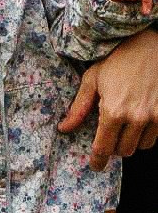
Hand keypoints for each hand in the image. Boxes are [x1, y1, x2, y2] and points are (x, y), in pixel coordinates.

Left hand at [58, 28, 157, 169]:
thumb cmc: (117, 60)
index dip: (98, 161)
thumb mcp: (92, 80)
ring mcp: (156, 117)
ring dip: (132, 140)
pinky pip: (157, 137)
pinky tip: (141, 119)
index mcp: (113, 111)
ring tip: (126, 123)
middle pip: (125, 150)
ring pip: (142, 146)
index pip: (104, 148)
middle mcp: (136, 118)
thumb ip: (79, 108)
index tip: (96, 166)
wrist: (148, 46)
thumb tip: (64, 129)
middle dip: (115, 146)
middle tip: (110, 134)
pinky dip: (147, 133)